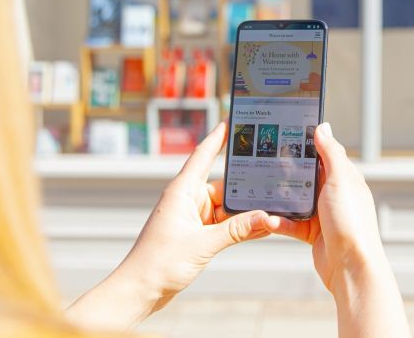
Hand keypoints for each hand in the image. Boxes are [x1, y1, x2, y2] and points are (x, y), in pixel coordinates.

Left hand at [67, 122, 269, 328]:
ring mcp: (192, 218)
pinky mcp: (196, 234)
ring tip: (273, 208)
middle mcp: (187, 200)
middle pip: (224, 185)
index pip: (203, 156)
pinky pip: (223, 224)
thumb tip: (266, 218)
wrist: (139, 291)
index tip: (231, 121)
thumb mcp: (203, 244)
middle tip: (273, 178)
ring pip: (226, 207)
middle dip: (246, 186)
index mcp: (181, 192)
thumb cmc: (158, 264)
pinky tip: (260, 228)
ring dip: (245, 212)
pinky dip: (239, 227)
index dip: (217, 138)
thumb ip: (236, 231)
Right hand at [264, 123, 410, 337]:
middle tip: (265, 159)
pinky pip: (289, 222)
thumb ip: (331, 153)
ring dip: (278, 197)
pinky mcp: (311, 232)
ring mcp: (322, 214)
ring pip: (294, 199)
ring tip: (259, 189)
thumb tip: (323, 127)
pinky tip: (266, 218)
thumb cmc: (351, 222)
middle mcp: (333, 194)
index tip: (285, 133)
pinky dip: (278, 221)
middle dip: (286, 169)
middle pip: (305, 175)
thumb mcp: (340, 180)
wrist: (350, 266)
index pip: (324, 153)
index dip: (307, 143)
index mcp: (344, 178)